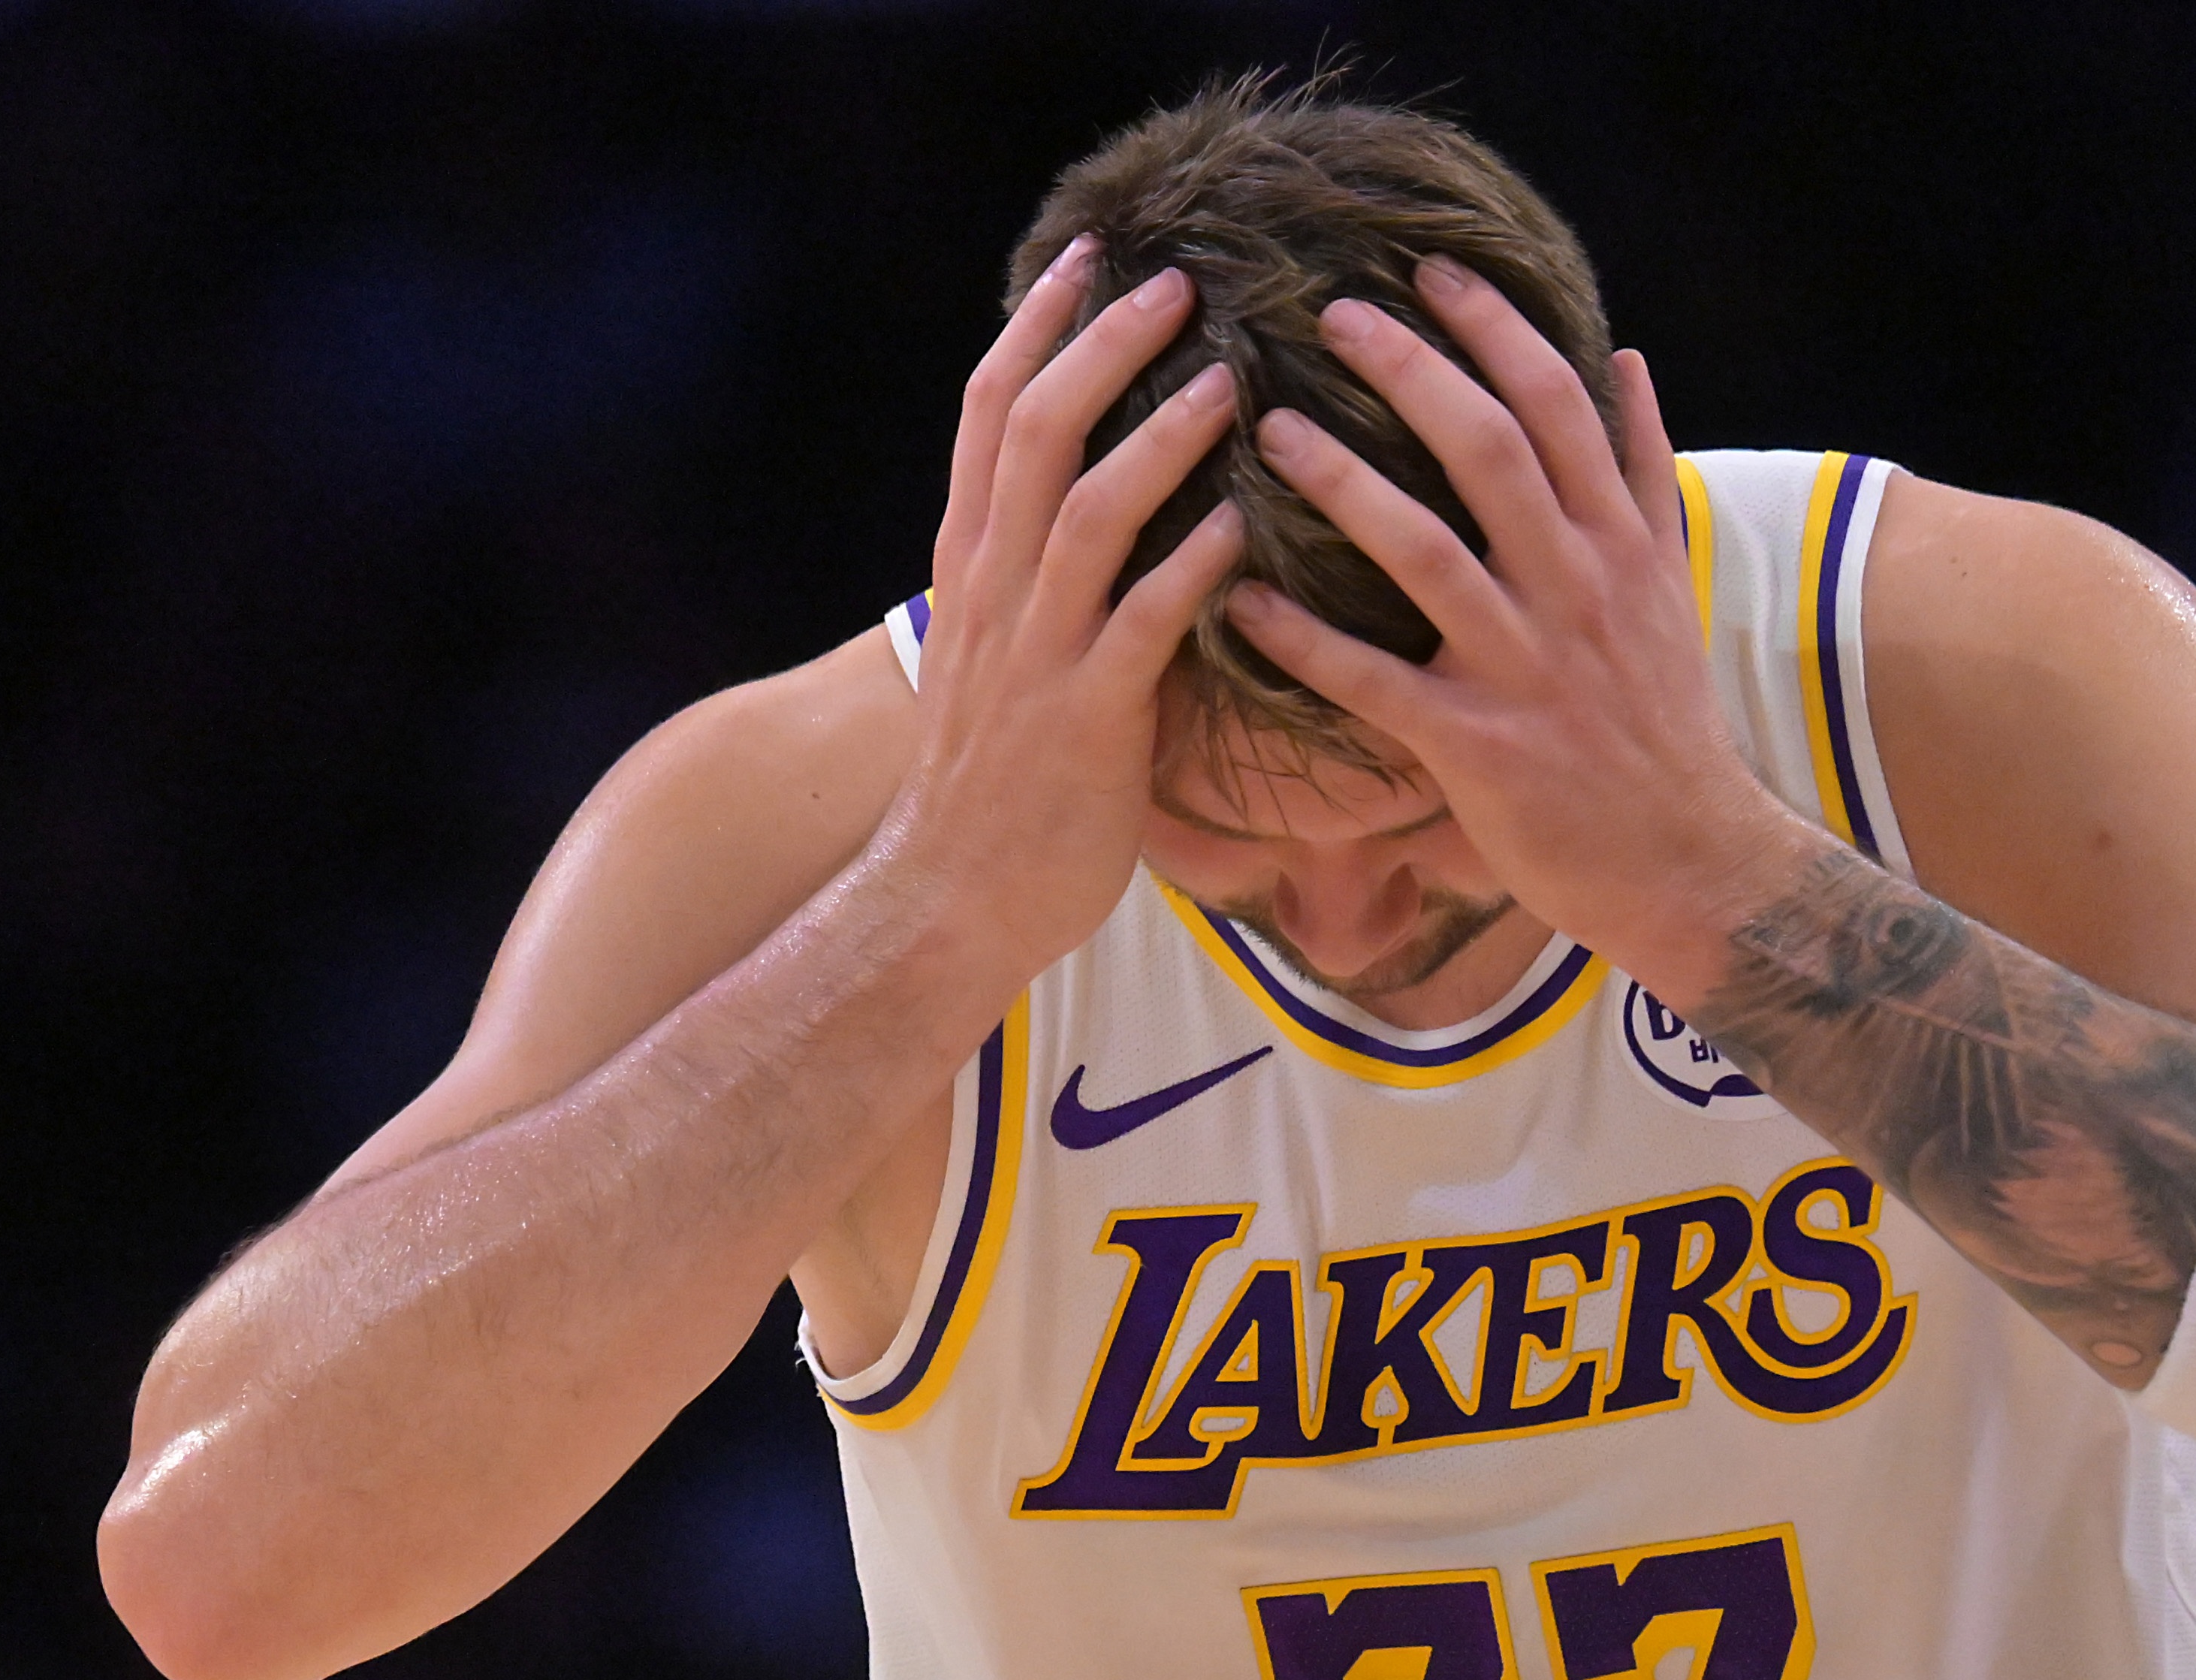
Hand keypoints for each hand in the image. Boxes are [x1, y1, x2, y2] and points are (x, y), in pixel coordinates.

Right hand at [876, 240, 1247, 987]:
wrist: (946, 903)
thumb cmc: (994, 790)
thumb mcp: (1002, 660)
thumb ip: (1045, 584)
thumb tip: (1116, 515)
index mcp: (970, 566)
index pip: (990, 413)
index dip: (1038, 328)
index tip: (1089, 259)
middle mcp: (994, 593)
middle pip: (1037, 432)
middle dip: (1105, 346)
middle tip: (1177, 282)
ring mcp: (1035, 654)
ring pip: (1091, 510)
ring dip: (1162, 438)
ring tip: (1230, 382)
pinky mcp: (1085, 720)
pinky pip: (1143, 623)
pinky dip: (1195, 566)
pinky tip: (1248, 527)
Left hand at [1218, 261, 1813, 1006]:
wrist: (1694, 864)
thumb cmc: (1665, 727)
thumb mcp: (1673, 586)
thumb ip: (1646, 475)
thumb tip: (1627, 361)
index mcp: (1619, 542)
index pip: (1557, 403)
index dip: (1494, 328)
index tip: (1430, 270)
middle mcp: (1576, 589)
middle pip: (1488, 449)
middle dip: (1410, 371)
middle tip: (1330, 314)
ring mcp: (1526, 668)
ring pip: (1426, 551)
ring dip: (1344, 483)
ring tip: (1271, 431)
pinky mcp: (1479, 749)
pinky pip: (1376, 684)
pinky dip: (1307, 642)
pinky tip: (1243, 603)